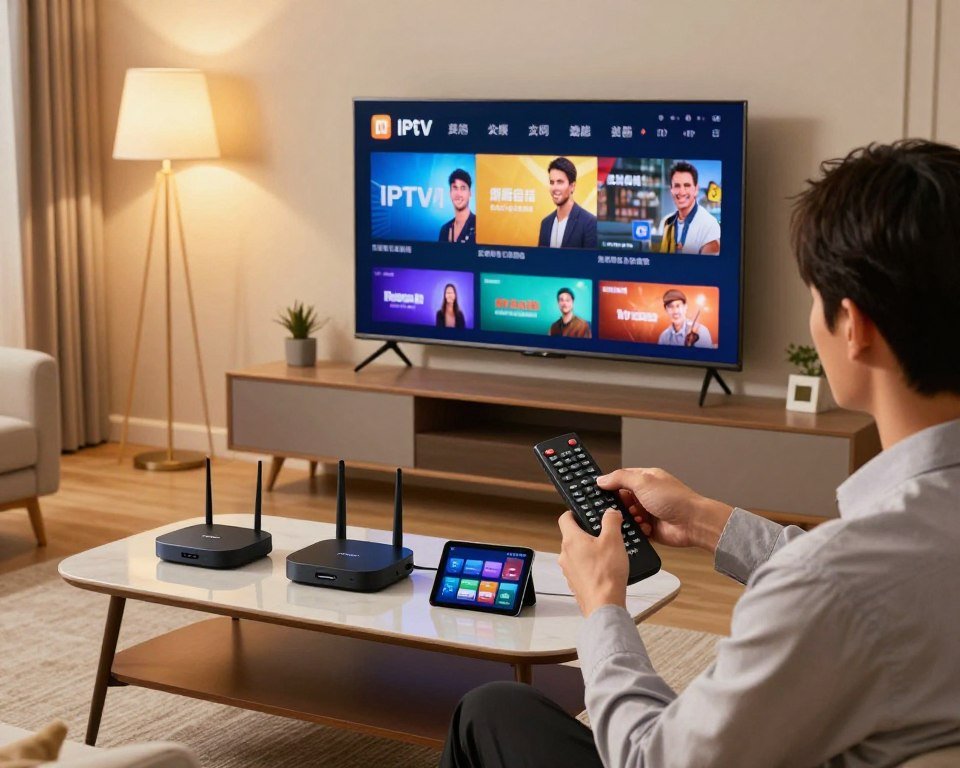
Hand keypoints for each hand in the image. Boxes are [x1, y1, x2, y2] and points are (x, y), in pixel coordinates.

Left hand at [558, 508, 627, 617]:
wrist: (604, 604)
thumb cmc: (606, 573)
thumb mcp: (614, 540)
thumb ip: (611, 521)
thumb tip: (610, 513)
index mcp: (571, 540)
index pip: (564, 518)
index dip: (573, 513)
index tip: (583, 512)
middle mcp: (565, 554)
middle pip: (572, 536)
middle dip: (586, 533)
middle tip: (603, 534)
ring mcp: (568, 570)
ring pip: (576, 553)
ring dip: (589, 551)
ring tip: (608, 553)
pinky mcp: (575, 583)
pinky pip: (581, 568)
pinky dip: (590, 566)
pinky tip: (605, 569)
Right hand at [596, 468, 732, 553]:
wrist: (693, 523)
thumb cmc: (675, 499)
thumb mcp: (643, 482)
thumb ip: (619, 478)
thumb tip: (602, 479)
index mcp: (646, 479)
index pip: (621, 479)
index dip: (610, 485)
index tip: (598, 492)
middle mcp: (647, 495)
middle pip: (622, 499)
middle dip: (620, 505)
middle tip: (621, 507)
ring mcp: (649, 512)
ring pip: (627, 516)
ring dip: (629, 518)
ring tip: (638, 517)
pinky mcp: (650, 528)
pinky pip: (635, 530)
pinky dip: (638, 529)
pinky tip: (646, 527)